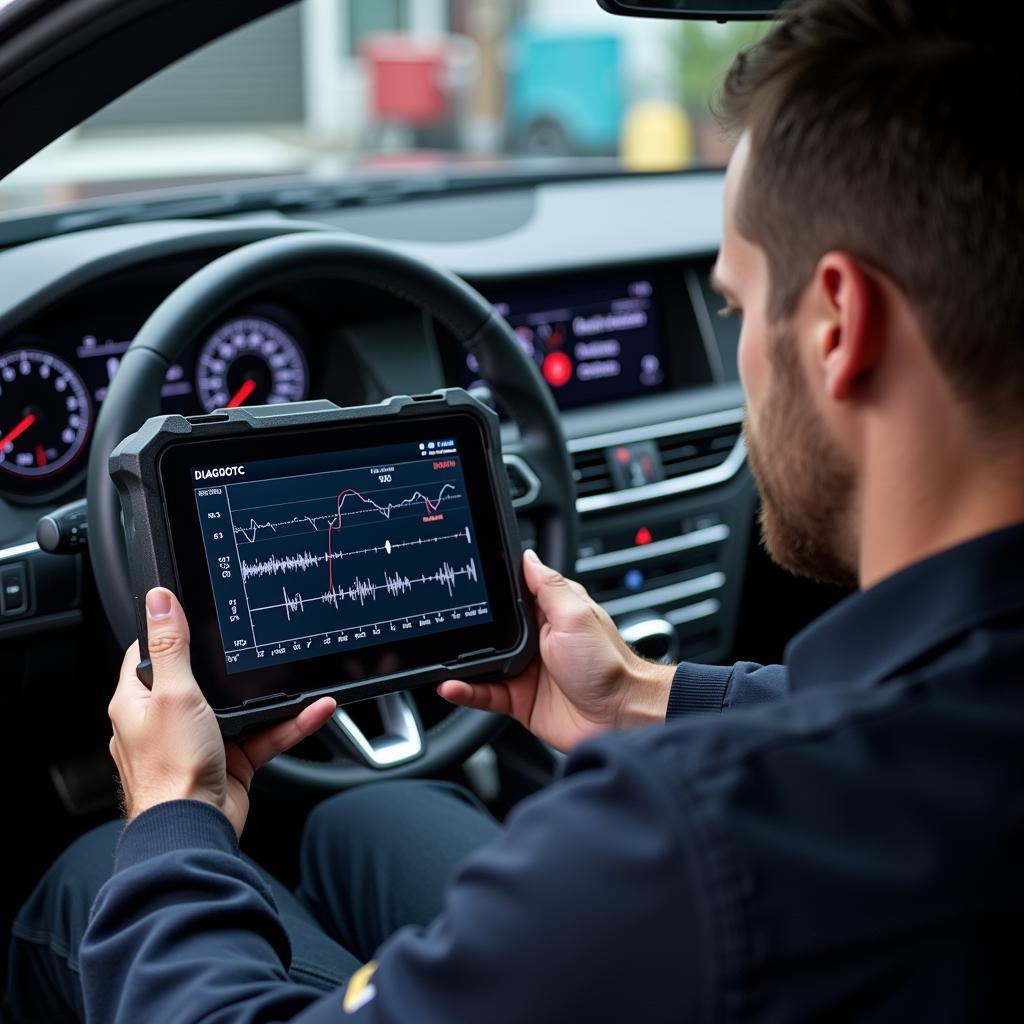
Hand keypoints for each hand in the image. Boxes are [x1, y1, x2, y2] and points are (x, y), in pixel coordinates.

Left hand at [108, 588, 335, 837]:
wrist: (193, 830)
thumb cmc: (170, 770)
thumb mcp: (173, 693)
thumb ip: (171, 646)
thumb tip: (158, 600)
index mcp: (137, 701)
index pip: (149, 654)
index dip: (171, 631)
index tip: (195, 612)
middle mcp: (165, 721)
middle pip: (200, 679)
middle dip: (231, 666)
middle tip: (257, 642)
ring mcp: (199, 742)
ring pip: (240, 709)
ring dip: (271, 697)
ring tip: (300, 679)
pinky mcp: (229, 762)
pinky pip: (263, 736)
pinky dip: (289, 725)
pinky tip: (314, 711)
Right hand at [438, 550, 673, 751]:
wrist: (621, 717)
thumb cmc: (609, 665)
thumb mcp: (577, 616)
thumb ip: (549, 587)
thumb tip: (528, 557)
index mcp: (549, 614)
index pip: (511, 594)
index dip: (489, 589)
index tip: (463, 582)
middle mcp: (535, 640)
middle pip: (490, 629)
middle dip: (468, 627)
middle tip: (444, 624)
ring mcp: (525, 670)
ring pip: (481, 662)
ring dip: (461, 662)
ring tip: (442, 658)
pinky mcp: (519, 699)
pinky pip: (484, 694)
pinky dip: (465, 691)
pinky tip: (451, 686)